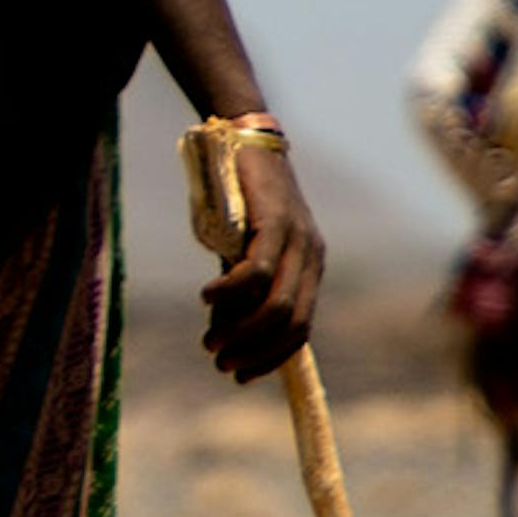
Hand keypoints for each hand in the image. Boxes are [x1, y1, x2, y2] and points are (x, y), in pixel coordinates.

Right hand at [191, 120, 324, 384]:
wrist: (242, 140)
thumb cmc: (238, 201)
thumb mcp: (242, 253)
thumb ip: (239, 292)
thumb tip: (223, 333)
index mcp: (310, 270)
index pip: (301, 331)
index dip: (272, 359)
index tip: (241, 376)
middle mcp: (311, 258)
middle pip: (292, 324)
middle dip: (255, 352)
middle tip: (220, 362)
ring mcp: (297, 239)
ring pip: (276, 304)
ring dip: (241, 331)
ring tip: (210, 340)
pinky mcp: (276, 221)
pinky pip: (257, 271)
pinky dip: (230, 292)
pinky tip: (205, 297)